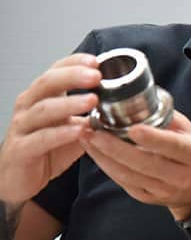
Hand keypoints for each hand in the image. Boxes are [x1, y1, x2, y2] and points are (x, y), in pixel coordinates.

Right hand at [0, 54, 100, 204]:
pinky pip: (41, 139)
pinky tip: (79, 131)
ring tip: (93, 100)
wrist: (17, 179)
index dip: (74, 63)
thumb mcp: (74, 128)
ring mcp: (23, 127)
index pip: (55, 71)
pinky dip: (61, 134)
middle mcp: (29, 106)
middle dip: (72, 76)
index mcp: (42, 97)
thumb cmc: (46, 149)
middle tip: (96, 76)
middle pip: (47, 83)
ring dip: (69, 103)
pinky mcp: (21, 149)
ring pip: (43, 109)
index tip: (96, 60)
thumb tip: (125, 107)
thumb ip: (93, 116)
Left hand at [80, 111, 190, 219]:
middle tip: (92, 130)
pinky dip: (107, 167)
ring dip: (104, 156)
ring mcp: (164, 191)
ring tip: (86, 137)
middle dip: (114, 146)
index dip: (152, 138)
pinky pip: (124, 183)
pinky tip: (95, 153)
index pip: (173, 146)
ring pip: (129, 175)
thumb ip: (167, 118)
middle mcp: (181, 176)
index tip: (132, 128)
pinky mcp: (149, 199)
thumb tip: (140, 100)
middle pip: (144, 162)